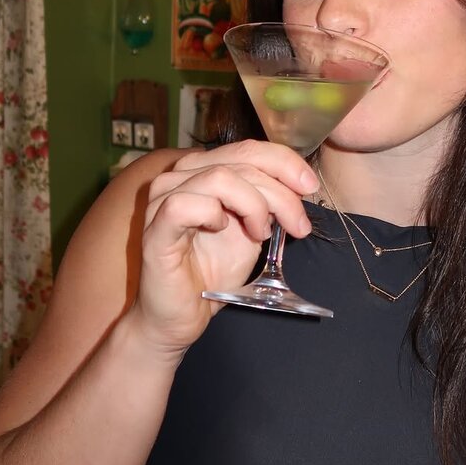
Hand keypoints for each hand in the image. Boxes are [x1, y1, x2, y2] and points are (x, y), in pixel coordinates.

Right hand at [129, 141, 317, 358]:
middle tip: (297, 224)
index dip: (285, 163)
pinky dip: (213, 214)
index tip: (310, 186)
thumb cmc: (212, 272)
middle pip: (241, 161)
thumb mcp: (252, 230)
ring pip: (220, 178)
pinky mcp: (155, 228)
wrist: (182, 315)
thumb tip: (298, 185)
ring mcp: (162, 199)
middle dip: (280, 193)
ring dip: (253, 205)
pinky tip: (221, 229)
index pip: (249, 148)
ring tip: (261, 234)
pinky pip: (185, 204)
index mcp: (203, 170)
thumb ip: (268, 203)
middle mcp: (179, 176)